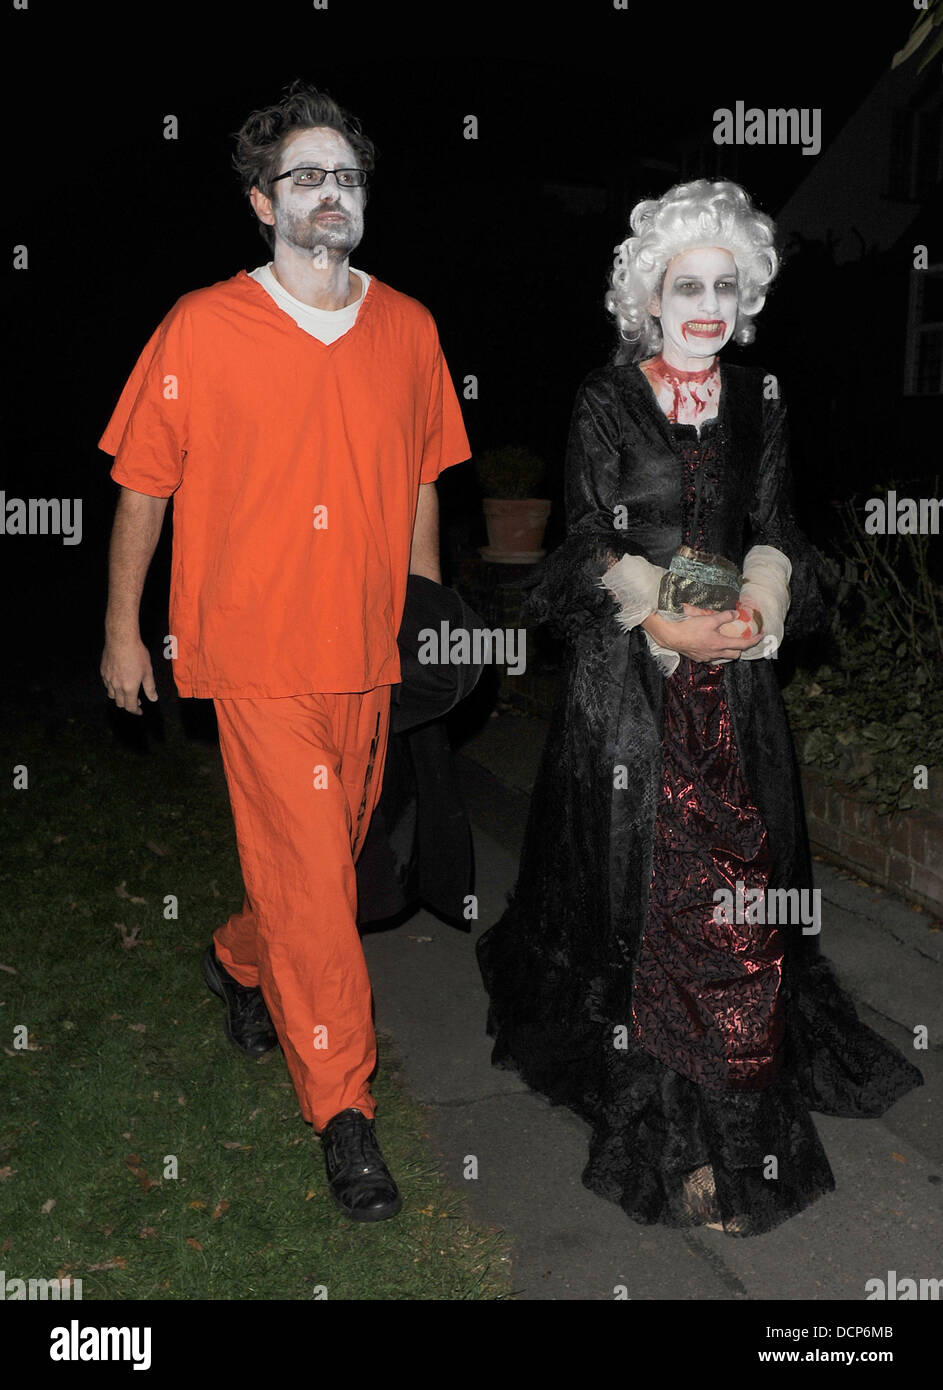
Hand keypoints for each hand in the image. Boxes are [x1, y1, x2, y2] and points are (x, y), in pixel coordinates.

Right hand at [101, 635, 158, 714]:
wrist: (121, 640)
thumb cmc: (137, 654)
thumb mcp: (148, 671)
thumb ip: (150, 687)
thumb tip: (153, 699)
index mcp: (129, 688)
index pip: (131, 706)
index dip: (136, 711)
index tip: (140, 711)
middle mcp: (117, 686)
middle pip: (120, 703)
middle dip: (128, 705)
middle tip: (137, 701)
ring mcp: (108, 679)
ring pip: (111, 695)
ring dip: (119, 697)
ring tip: (126, 692)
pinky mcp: (103, 671)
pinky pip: (106, 684)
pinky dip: (112, 687)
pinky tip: (118, 681)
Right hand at [642, 604, 764, 662]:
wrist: (670, 636)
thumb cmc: (689, 627)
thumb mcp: (708, 619)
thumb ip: (724, 617)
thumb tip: (735, 614)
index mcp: (720, 643)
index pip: (742, 644)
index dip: (754, 640)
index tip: (761, 636)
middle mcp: (715, 653)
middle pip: (735, 655)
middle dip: (741, 648)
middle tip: (742, 639)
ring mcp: (706, 657)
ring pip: (723, 656)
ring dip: (727, 650)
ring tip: (725, 641)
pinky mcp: (697, 658)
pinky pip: (711, 657)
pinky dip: (715, 651)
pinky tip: (709, 644)